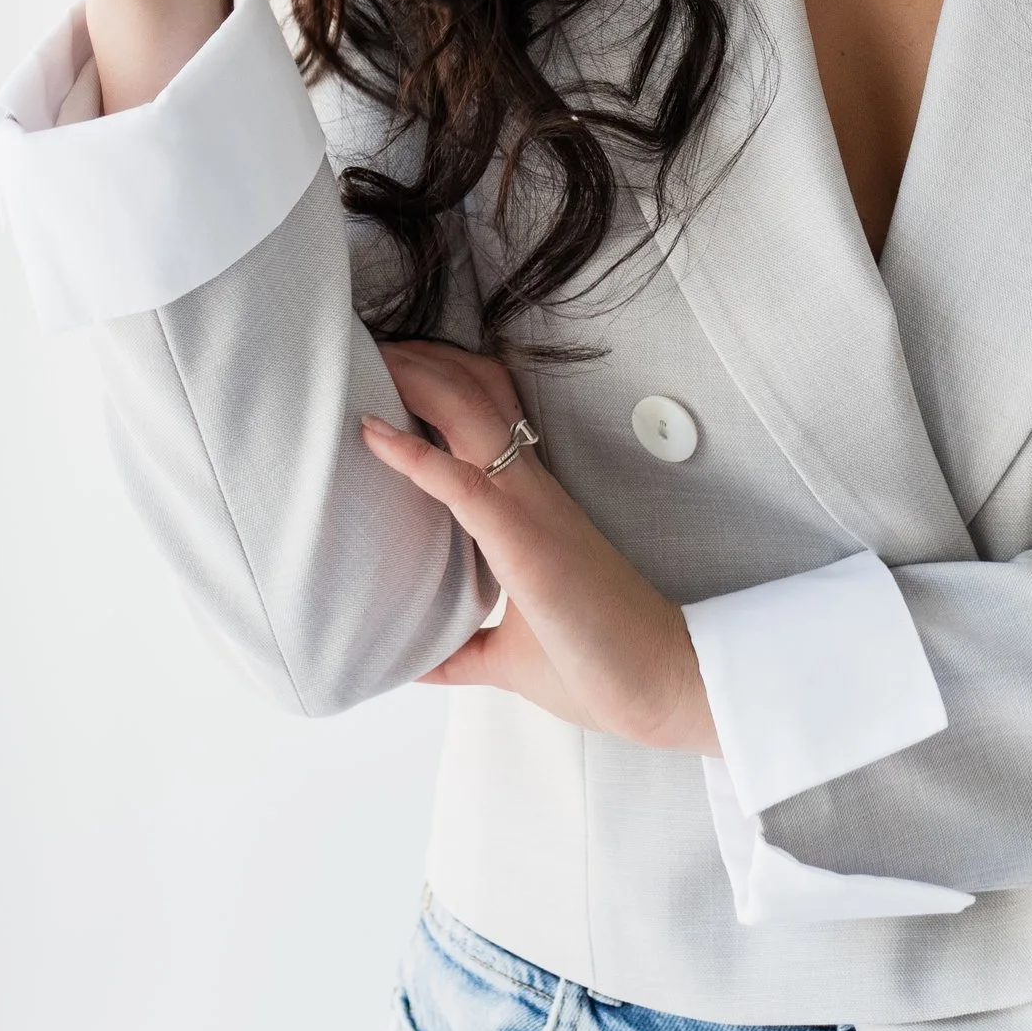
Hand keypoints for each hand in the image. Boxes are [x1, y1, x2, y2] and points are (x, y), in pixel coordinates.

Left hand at [362, 344, 718, 756]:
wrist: (662, 685)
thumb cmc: (599, 665)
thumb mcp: (511, 657)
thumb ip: (462, 651)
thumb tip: (413, 660)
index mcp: (531, 505)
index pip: (487, 413)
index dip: (442, 377)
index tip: (392, 364)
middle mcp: (532, 492)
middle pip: (476, 391)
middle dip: (422, 359)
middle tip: (371, 346)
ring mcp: (531, 510)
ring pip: (470, 415)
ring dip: (416, 382)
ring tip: (369, 361)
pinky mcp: (526, 544)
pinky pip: (465, 484)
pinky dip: (416, 455)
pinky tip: (374, 435)